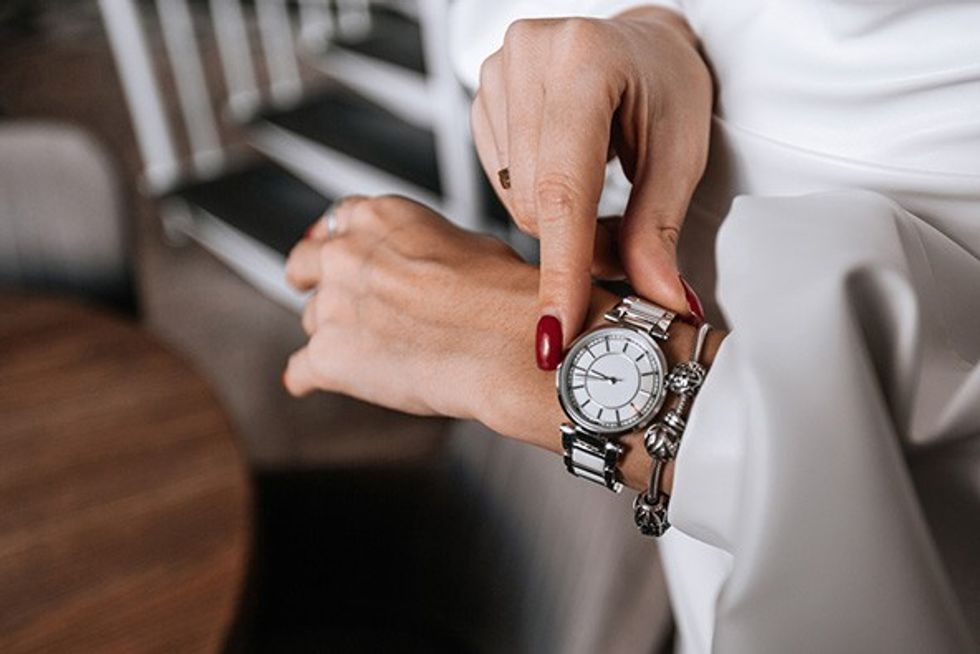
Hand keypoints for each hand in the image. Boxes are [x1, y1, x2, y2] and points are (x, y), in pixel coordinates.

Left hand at [282, 195, 540, 424]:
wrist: (502, 341)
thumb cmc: (500, 295)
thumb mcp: (468, 244)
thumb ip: (426, 249)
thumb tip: (428, 264)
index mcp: (379, 218)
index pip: (337, 222)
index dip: (336, 243)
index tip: (335, 255)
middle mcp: (345, 255)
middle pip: (304, 264)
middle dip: (313, 281)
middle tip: (332, 299)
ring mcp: (332, 306)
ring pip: (313, 320)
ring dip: (335, 334)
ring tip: (375, 353)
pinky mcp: (328, 357)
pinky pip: (301, 370)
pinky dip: (311, 378)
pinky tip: (316, 383)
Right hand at [470, 7, 711, 364]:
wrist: (638, 42)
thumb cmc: (665, 83)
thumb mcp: (680, 151)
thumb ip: (658, 229)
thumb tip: (659, 297)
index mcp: (585, 61)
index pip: (564, 188)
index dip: (561, 268)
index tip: (556, 329)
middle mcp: (529, 58)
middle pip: (536, 203)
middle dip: (580, 239)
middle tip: (623, 229)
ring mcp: (496, 73)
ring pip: (515, 200)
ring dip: (558, 220)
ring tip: (598, 186)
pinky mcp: (479, 95)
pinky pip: (500, 183)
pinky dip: (536, 196)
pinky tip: (563, 168)